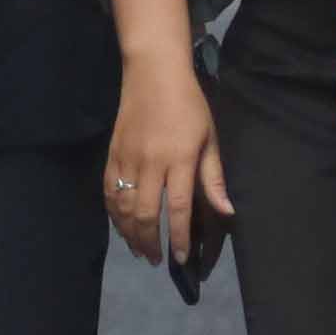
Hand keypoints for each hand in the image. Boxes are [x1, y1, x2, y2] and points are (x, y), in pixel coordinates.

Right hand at [104, 58, 228, 265]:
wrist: (153, 74)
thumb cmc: (188, 105)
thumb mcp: (209, 139)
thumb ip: (213, 177)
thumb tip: (226, 211)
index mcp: (178, 159)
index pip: (176, 208)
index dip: (177, 236)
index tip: (180, 257)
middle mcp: (150, 163)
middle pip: (144, 213)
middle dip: (150, 241)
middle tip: (157, 260)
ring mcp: (127, 159)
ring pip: (122, 206)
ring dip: (129, 233)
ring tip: (139, 250)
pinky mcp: (112, 154)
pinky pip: (109, 191)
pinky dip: (113, 213)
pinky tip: (121, 225)